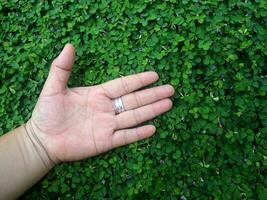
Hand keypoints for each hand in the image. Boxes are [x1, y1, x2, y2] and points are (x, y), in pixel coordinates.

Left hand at [29, 44, 173, 162]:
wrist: (43, 140)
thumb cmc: (47, 113)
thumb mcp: (53, 88)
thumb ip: (61, 68)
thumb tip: (69, 45)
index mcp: (98, 94)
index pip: (123, 85)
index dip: (138, 80)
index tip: (155, 75)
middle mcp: (107, 109)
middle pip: (134, 100)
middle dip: (152, 95)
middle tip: (170, 89)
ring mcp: (108, 126)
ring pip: (133, 117)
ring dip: (151, 111)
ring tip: (168, 104)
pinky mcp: (105, 142)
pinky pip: (125, 137)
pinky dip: (138, 133)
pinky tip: (152, 128)